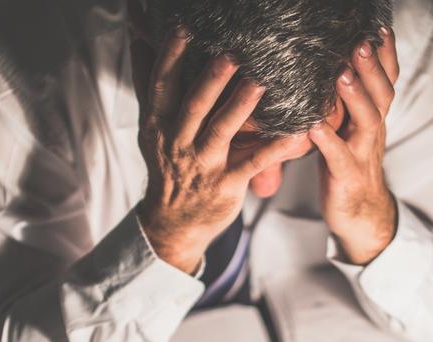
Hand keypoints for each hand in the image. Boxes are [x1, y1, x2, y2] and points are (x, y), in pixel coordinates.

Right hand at [130, 28, 301, 273]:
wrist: (174, 222)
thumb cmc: (168, 166)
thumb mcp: (151, 127)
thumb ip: (149, 85)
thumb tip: (138, 37)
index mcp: (158, 124)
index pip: (162, 86)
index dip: (172, 58)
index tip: (185, 29)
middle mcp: (177, 143)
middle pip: (193, 106)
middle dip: (211, 80)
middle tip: (230, 53)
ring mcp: (203, 165)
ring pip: (222, 132)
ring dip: (241, 107)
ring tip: (260, 81)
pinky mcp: (226, 185)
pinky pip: (253, 164)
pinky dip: (274, 149)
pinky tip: (295, 134)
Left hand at [309, 28, 399, 265]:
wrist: (360, 215)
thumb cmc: (348, 167)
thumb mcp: (350, 131)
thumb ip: (345, 104)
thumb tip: (331, 69)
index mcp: (373, 118)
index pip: (386, 81)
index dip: (385, 55)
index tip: (378, 27)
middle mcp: (373, 132)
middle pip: (381, 94)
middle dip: (372, 66)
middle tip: (359, 41)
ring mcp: (363, 154)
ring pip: (368, 120)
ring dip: (355, 96)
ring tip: (340, 74)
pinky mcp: (348, 176)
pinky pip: (339, 156)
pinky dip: (327, 140)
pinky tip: (314, 126)